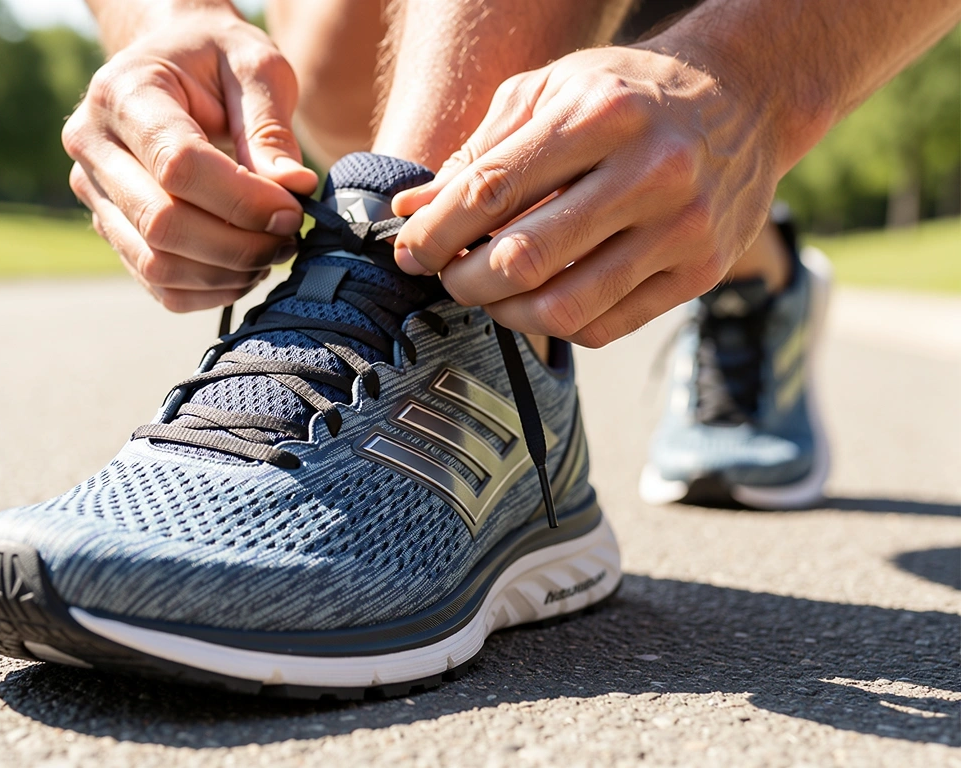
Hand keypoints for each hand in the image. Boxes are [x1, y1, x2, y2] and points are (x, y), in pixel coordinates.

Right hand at [63, 6, 316, 311]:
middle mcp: (94, 146)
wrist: (172, 59)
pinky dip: (208, 290)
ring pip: (156, 263)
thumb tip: (294, 189)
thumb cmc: (216, 59)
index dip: (242, 200)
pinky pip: (157, 284)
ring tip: (272, 250)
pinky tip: (245, 267)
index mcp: (123, 94)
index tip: (294, 209)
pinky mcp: (110, 228)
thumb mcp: (254, 66)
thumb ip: (271, 128)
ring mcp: (95, 193)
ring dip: (226, 273)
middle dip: (238, 244)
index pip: (177, 165)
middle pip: (161, 223)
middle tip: (290, 236)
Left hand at [392, 45, 777, 346]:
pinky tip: (538, 301)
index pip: (491, 191)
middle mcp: (651, 172)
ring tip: (488, 294)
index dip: (435, 233)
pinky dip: (555, 325)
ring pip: (563, 307)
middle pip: (523, 258)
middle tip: (447, 276)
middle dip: (463, 281)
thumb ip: (480, 152)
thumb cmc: (627, 94)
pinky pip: (605, 327)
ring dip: (503, 313)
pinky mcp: (701, 272)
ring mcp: (683, 228)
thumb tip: (411, 212)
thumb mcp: (551, 92)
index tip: (410, 251)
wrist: (745, 100)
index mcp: (601, 114)